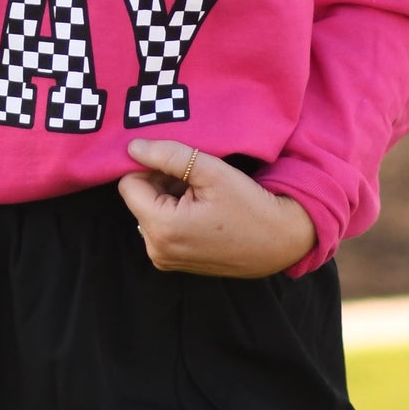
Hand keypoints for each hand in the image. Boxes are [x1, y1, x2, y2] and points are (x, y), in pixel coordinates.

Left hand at [117, 140, 316, 278]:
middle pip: (138, 199)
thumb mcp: (210, 171)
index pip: (129, 184)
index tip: (175, 162)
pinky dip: (175, 211)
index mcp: (162, 229)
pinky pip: (162, 227)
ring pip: (149, 211)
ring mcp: (166, 259)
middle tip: (193, 175)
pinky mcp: (176, 262)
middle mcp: (157, 250)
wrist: (280, 240)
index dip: (148, 166)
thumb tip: (132, 147)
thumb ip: (168, 156)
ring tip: (200, 191)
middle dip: (159, 181)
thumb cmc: (249, 206)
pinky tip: (201, 206)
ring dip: (167, 195)